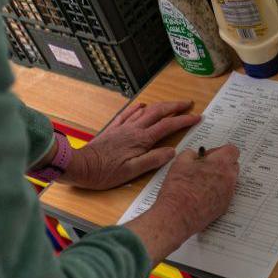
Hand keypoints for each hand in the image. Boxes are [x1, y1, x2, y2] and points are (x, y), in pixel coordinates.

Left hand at [62, 101, 200, 189]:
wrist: (80, 166)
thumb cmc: (105, 172)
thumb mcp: (132, 171)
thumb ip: (153, 160)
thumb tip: (172, 151)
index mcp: (141, 140)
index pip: (168, 126)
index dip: (184, 120)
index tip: (197, 117)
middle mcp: (134, 129)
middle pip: (158, 112)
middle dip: (175, 106)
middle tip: (188, 104)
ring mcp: (123, 127)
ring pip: (145, 111)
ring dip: (160, 106)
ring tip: (171, 104)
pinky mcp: (113, 129)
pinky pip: (127, 114)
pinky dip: (138, 108)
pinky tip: (141, 106)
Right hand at [125, 145, 239, 263]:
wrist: (178, 215)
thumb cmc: (178, 188)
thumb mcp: (180, 162)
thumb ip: (191, 154)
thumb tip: (196, 156)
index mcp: (221, 164)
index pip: (232, 150)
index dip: (219, 151)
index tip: (208, 156)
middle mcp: (229, 179)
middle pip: (233, 165)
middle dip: (221, 164)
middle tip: (204, 168)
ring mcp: (228, 194)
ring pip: (229, 180)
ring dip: (219, 178)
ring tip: (201, 182)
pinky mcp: (224, 206)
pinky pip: (224, 194)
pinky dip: (216, 192)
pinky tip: (201, 195)